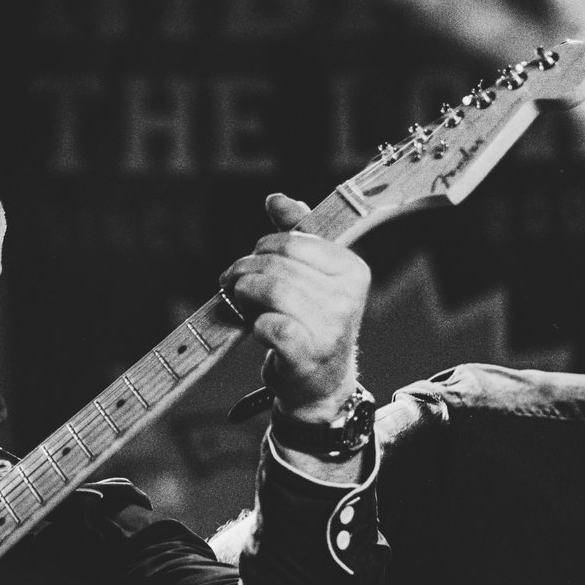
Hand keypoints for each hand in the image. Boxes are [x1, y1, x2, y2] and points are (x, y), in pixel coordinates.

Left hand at [222, 194, 369, 422]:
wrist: (321, 385)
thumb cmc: (312, 325)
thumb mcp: (312, 277)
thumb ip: (298, 235)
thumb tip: (276, 199)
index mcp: (352, 270)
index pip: (293, 240)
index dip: (262, 248)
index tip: (251, 262)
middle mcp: (347, 297)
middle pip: (276, 264)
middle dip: (245, 270)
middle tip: (233, 282)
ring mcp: (329, 326)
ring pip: (270, 290)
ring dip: (244, 294)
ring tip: (240, 301)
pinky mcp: (307, 353)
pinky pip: (270, 325)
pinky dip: (256, 324)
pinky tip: (258, 329)